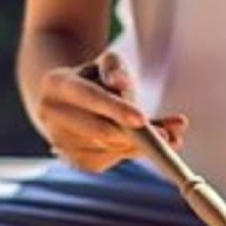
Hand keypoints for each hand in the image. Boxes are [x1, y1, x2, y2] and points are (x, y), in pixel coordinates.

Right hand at [36, 51, 187, 171]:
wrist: (71, 103)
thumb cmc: (94, 78)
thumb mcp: (105, 62)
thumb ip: (114, 66)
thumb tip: (120, 82)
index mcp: (56, 85)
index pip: (91, 98)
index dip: (117, 109)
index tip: (142, 119)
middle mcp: (53, 117)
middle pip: (102, 131)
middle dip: (137, 135)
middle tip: (168, 136)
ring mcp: (65, 144)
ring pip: (114, 148)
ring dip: (145, 144)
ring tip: (172, 135)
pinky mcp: (82, 163)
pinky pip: (117, 158)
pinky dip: (138, 151)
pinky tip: (154, 143)